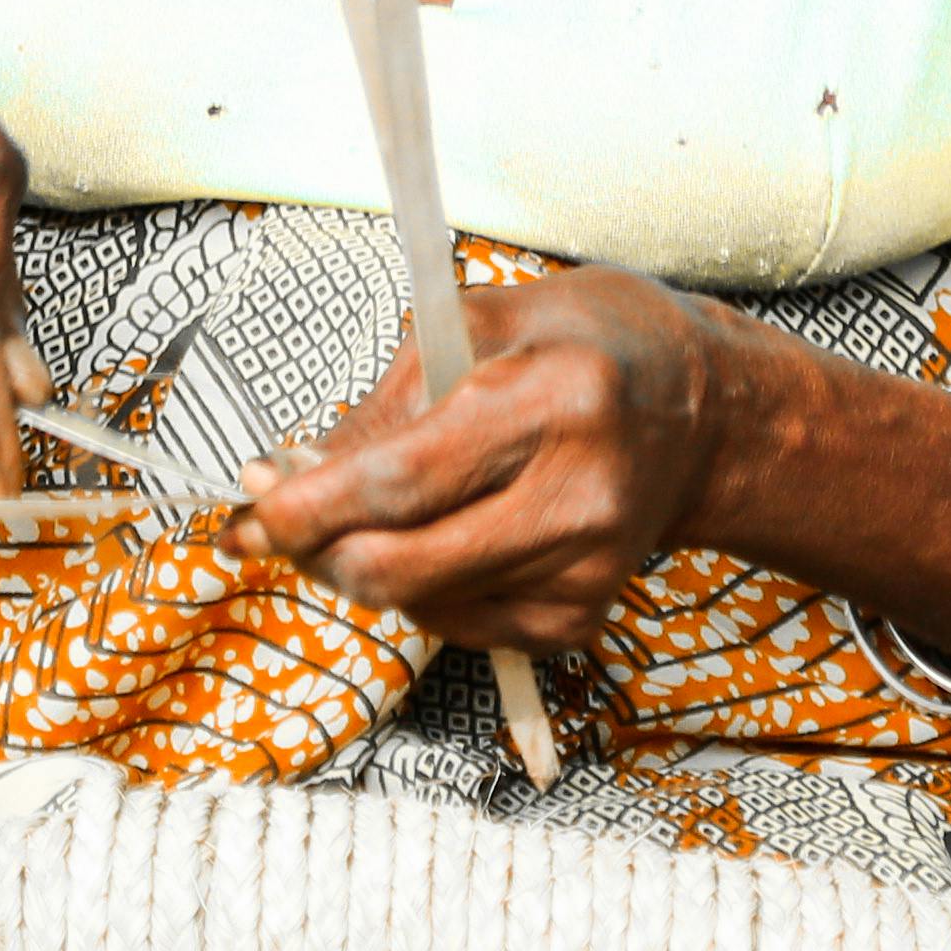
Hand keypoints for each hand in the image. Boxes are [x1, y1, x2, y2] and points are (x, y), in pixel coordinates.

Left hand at [227, 267, 747, 648]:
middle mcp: (581, 494)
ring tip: (365, 516)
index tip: (249, 513)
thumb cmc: (585, 346)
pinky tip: (442, 537)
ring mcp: (589, 567)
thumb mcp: (480, 323)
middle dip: (317, 552)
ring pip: (423, 606)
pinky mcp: (584, 615)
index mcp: (554, 398)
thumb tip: (285, 476)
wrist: (701, 413)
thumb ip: (384, 402)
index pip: (405, 480)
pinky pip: (462, 627)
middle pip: (405, 565)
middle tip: (277, 523)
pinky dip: (423, 591)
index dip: (309, 508)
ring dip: (364, 570)